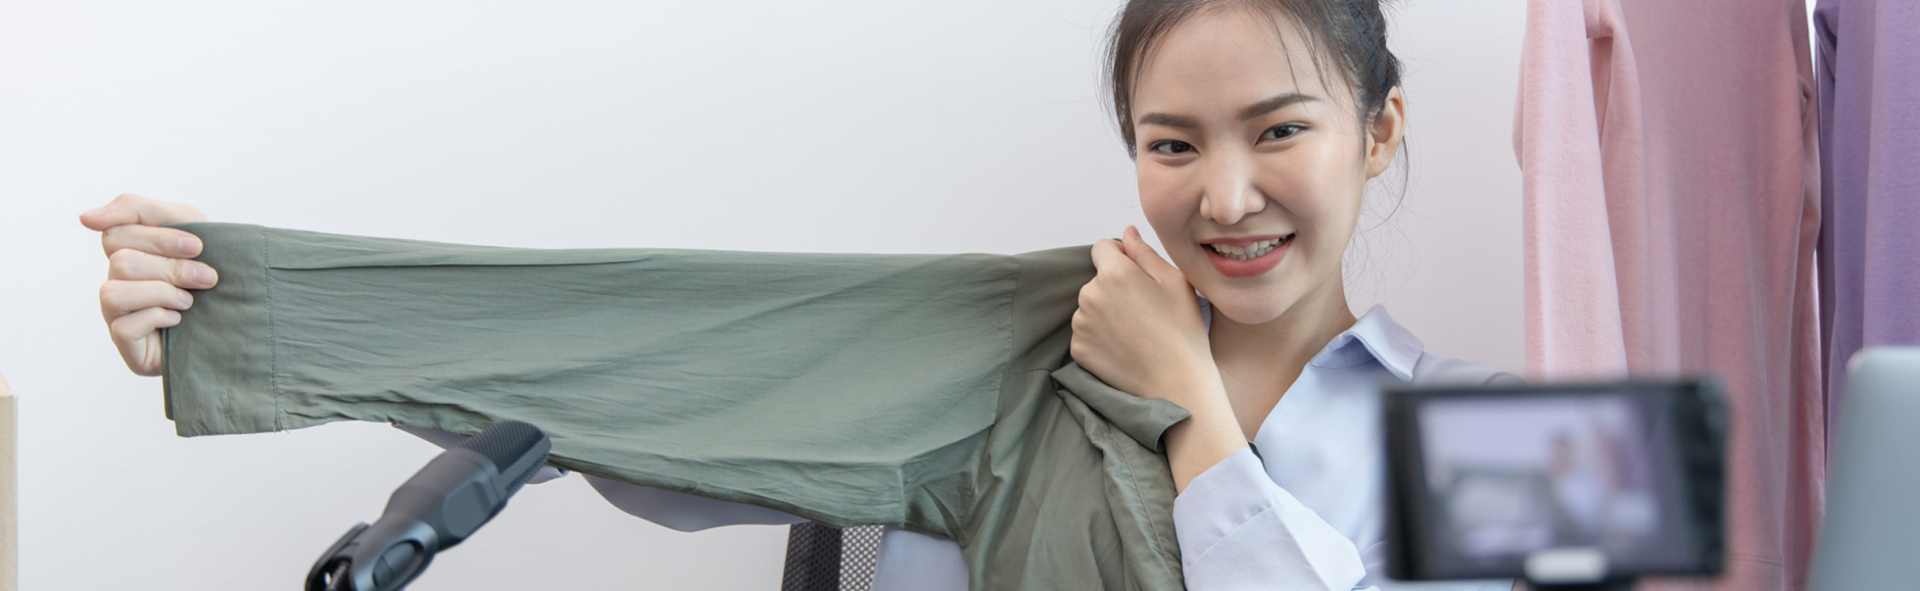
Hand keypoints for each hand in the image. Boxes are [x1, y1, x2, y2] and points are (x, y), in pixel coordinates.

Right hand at [80, 194, 215, 375]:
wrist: (241, 323)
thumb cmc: (213, 273)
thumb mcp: (191, 229)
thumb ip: (143, 211)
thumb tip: (86, 218)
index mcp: (129, 250)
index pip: (117, 231)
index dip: (159, 238)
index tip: (197, 246)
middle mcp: (116, 280)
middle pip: (121, 261)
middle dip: (171, 267)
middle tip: (207, 277)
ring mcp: (116, 312)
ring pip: (115, 291)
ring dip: (163, 293)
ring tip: (189, 301)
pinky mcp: (124, 341)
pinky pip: (124, 326)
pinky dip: (158, 318)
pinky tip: (178, 320)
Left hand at [1072, 226, 1245, 491]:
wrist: (1177, 385)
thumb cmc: (1183, 331)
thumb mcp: (1176, 282)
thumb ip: (1145, 252)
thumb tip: (1127, 232)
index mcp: (1114, 273)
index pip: (1102, 247)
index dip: (1121, 256)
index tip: (1138, 276)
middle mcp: (1089, 295)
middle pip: (1097, 279)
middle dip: (1115, 287)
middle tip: (1145, 310)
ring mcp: (1080, 324)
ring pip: (1091, 306)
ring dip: (1106, 312)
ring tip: (1136, 331)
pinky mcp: (1078, 349)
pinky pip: (1086, 332)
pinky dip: (1100, 336)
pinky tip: (1125, 347)